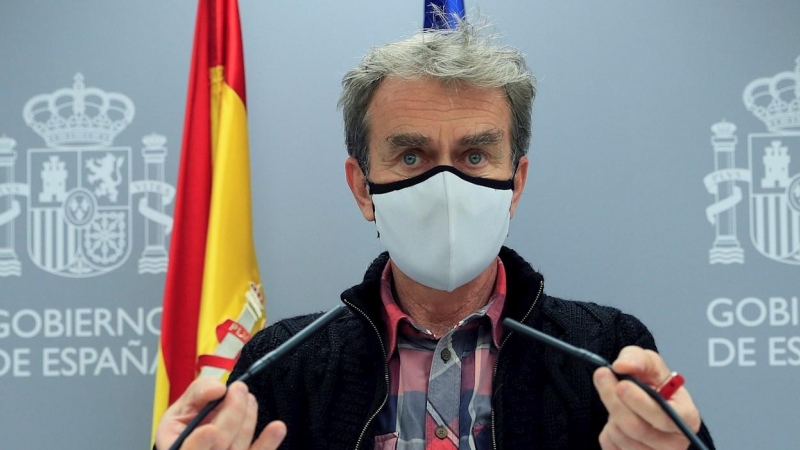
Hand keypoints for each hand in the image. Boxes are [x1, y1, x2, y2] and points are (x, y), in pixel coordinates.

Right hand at [155, 378, 285, 449]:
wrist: (198, 442)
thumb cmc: (187, 427)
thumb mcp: (181, 407)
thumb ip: (197, 394)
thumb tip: (217, 388)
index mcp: (176, 447)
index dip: (199, 445)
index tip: (211, 430)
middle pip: (219, 445)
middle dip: (231, 415)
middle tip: (238, 390)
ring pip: (238, 447)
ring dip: (248, 419)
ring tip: (249, 399)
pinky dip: (268, 442)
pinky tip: (277, 428)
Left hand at [593, 346, 700, 449]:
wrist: (644, 402)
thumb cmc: (654, 384)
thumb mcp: (650, 364)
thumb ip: (638, 359)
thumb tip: (622, 366)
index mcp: (687, 417)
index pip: (665, 417)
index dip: (641, 403)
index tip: (622, 384)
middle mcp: (675, 442)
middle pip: (637, 428)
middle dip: (614, 400)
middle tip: (602, 375)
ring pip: (621, 437)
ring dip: (611, 414)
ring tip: (617, 401)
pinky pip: (610, 446)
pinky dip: (607, 430)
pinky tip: (617, 420)